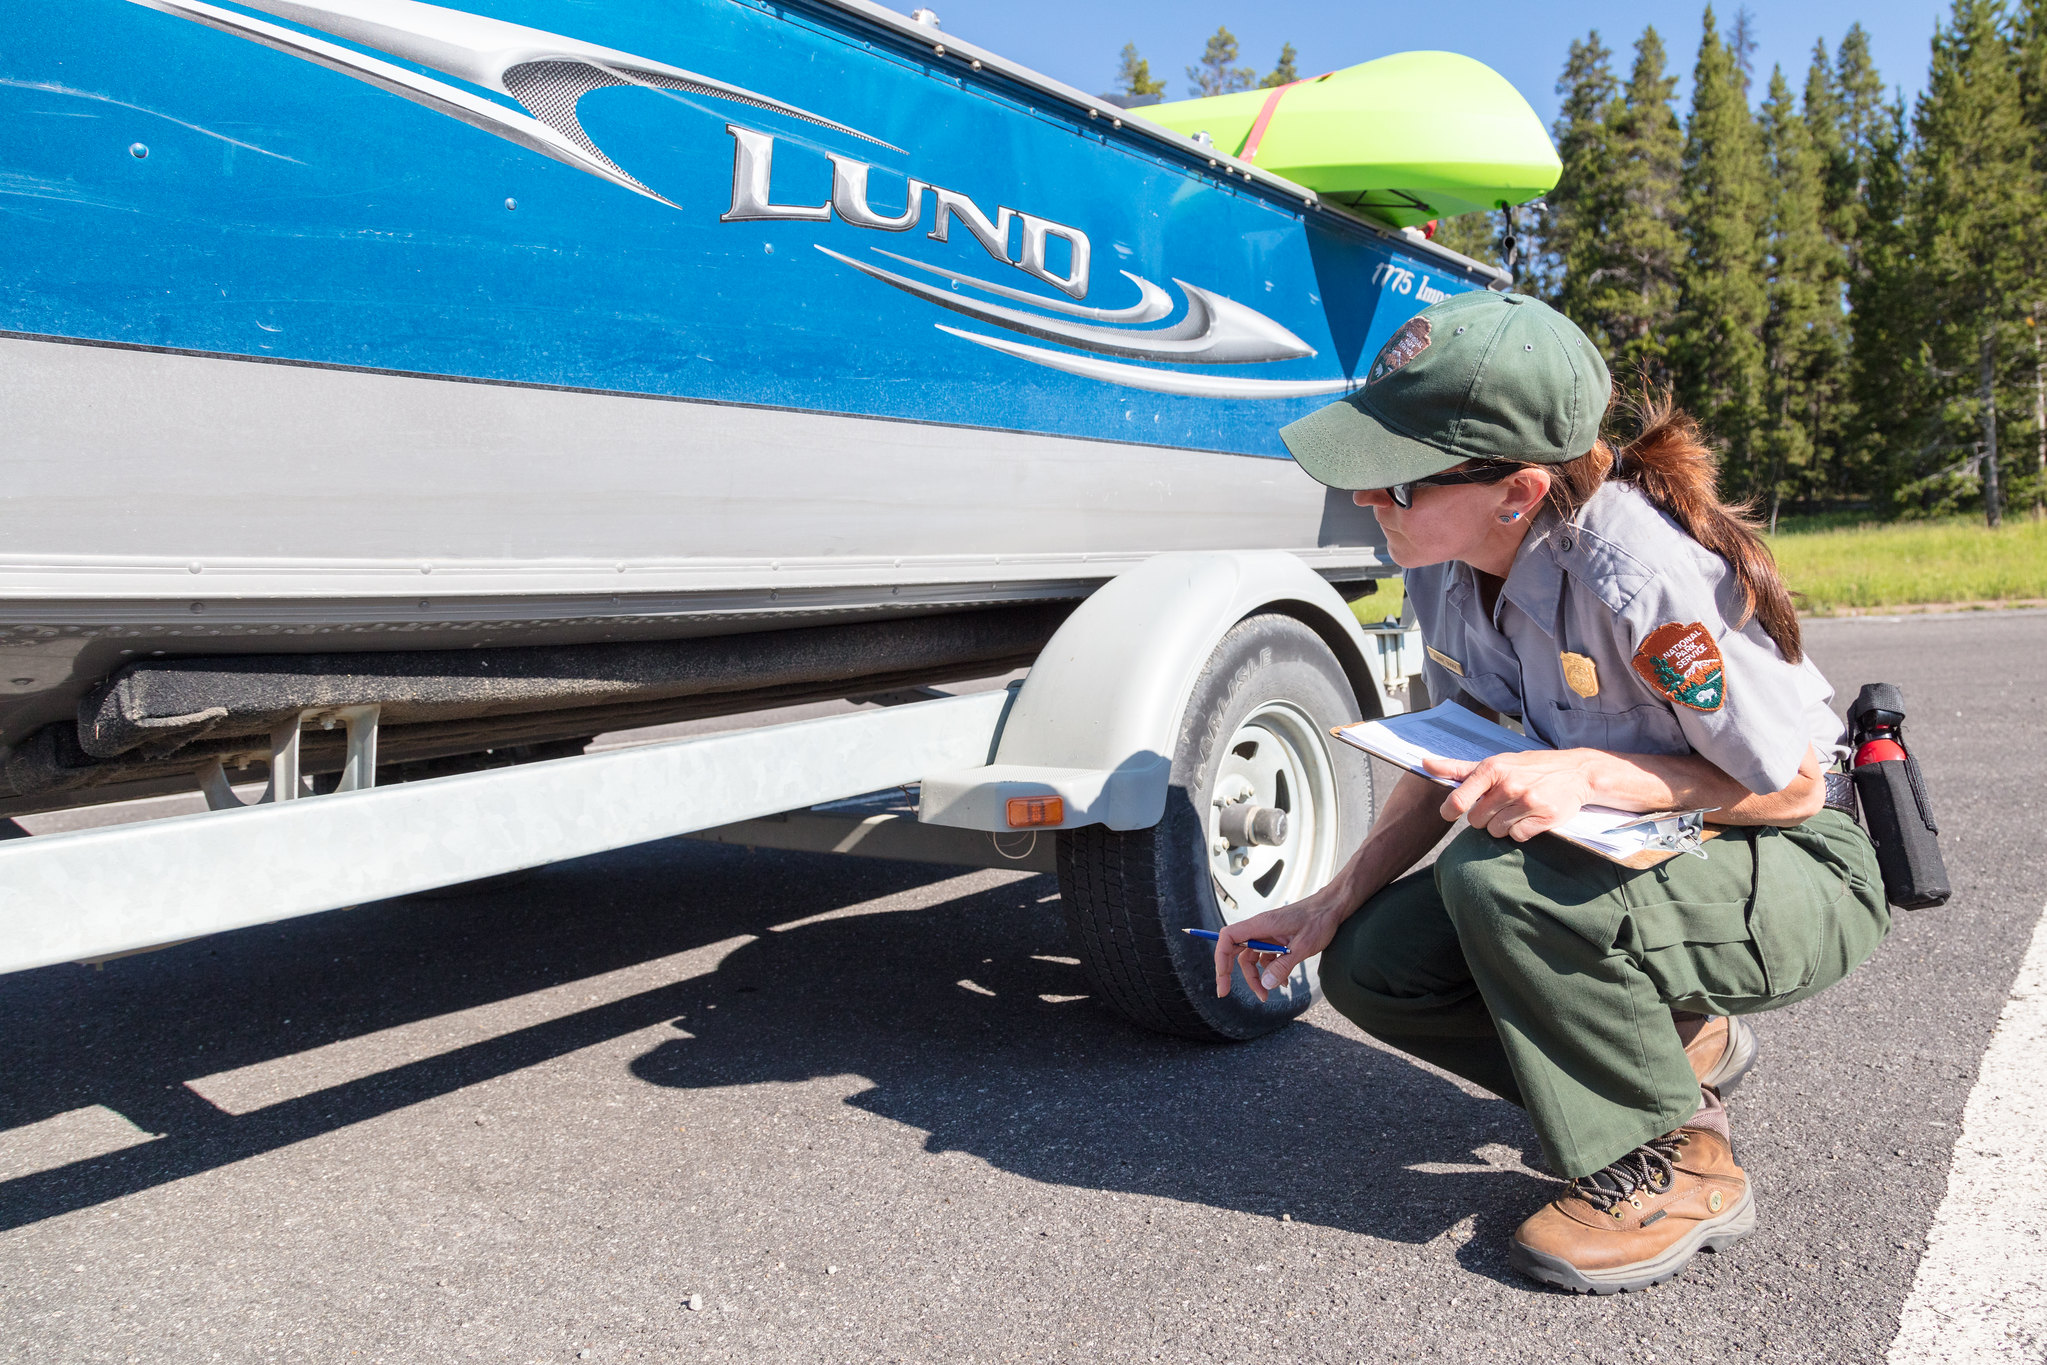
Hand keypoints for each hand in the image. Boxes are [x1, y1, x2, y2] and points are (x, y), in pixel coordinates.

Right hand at [1211, 894, 1348, 1002]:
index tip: (1222, 979)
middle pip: (1236, 951)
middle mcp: (1260, 929)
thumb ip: (1283, 966)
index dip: (1220, 957)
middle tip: (1225, 993)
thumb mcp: (1303, 946)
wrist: (1333, 907)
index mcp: (1261, 925)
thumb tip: (1266, 985)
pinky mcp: (1277, 940)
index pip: (1228, 938)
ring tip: (1266, 995)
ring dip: (1255, 977)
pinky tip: (1282, 982)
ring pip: (1251, 958)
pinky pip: (1266, 958)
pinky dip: (1270, 971)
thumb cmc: (1319, 920)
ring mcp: (1268, 934)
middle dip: (1231, 973)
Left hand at [1424, 749, 1599, 840]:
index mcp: (1492, 769)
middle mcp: (1508, 785)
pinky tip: (1529, 817)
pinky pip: (1516, 837)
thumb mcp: (1494, 762)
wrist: (1576, 772)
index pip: (1458, 800)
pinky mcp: (1543, 818)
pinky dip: (1520, 831)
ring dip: (1502, 825)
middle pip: (1476, 821)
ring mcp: (1527, 802)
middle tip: (1499, 804)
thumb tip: (1424, 763)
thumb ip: (1458, 768)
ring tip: (1515, 809)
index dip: (1450, 810)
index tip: (1450, 813)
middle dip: (1484, 816)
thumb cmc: (1528, 767)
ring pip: (1495, 831)